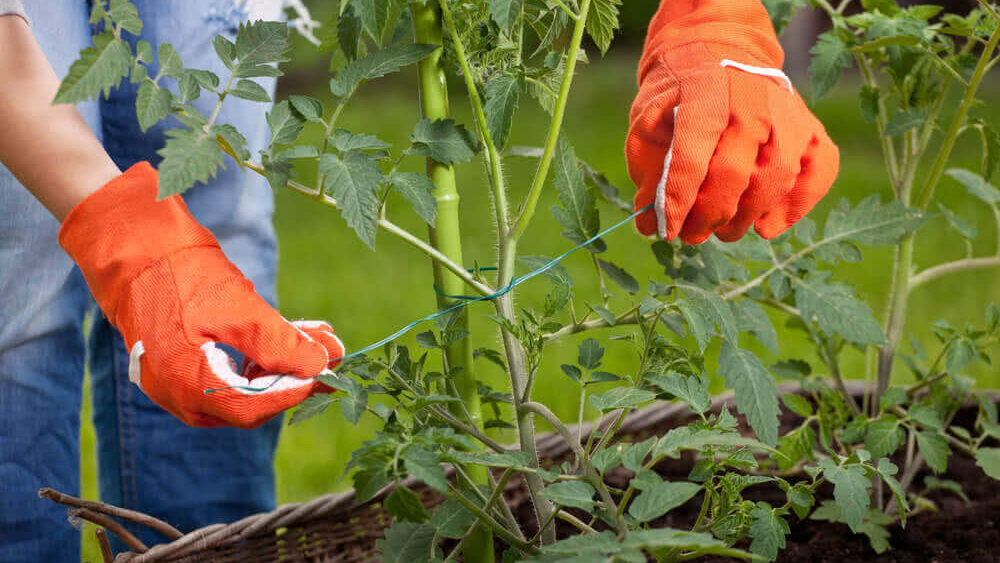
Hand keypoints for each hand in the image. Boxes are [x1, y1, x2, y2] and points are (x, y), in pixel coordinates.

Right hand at [59, 163, 344, 428]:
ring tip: (318, 335)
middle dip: (295, 375)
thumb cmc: (182, 275)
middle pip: (251, 403)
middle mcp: (179, 396)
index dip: (295, 390)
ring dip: (284, 363)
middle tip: (332, 349)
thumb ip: (280, 343)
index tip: (328, 369)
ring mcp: (178, 384)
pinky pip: (230, 375)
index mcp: (187, 386)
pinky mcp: (183, 367)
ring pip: (244, 388)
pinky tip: (289, 333)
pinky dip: (262, 357)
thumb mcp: (239, 308)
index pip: (254, 409)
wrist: (134, 248)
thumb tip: (323, 365)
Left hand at [626, 0, 838, 243]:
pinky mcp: (811, 127)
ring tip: (724, 231)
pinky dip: (797, 205)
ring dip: (748, 216)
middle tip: (693, 235)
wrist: (718, 50)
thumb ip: (649, 172)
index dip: (677, 203)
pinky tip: (767, 226)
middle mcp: (752, 101)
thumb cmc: (679, 96)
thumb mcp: (648, 123)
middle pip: (734, 174)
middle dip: (710, 216)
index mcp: (704, 95)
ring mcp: (787, 113)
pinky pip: (820, 169)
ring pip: (777, 177)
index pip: (691, 160)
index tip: (667, 230)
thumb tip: (647, 225)